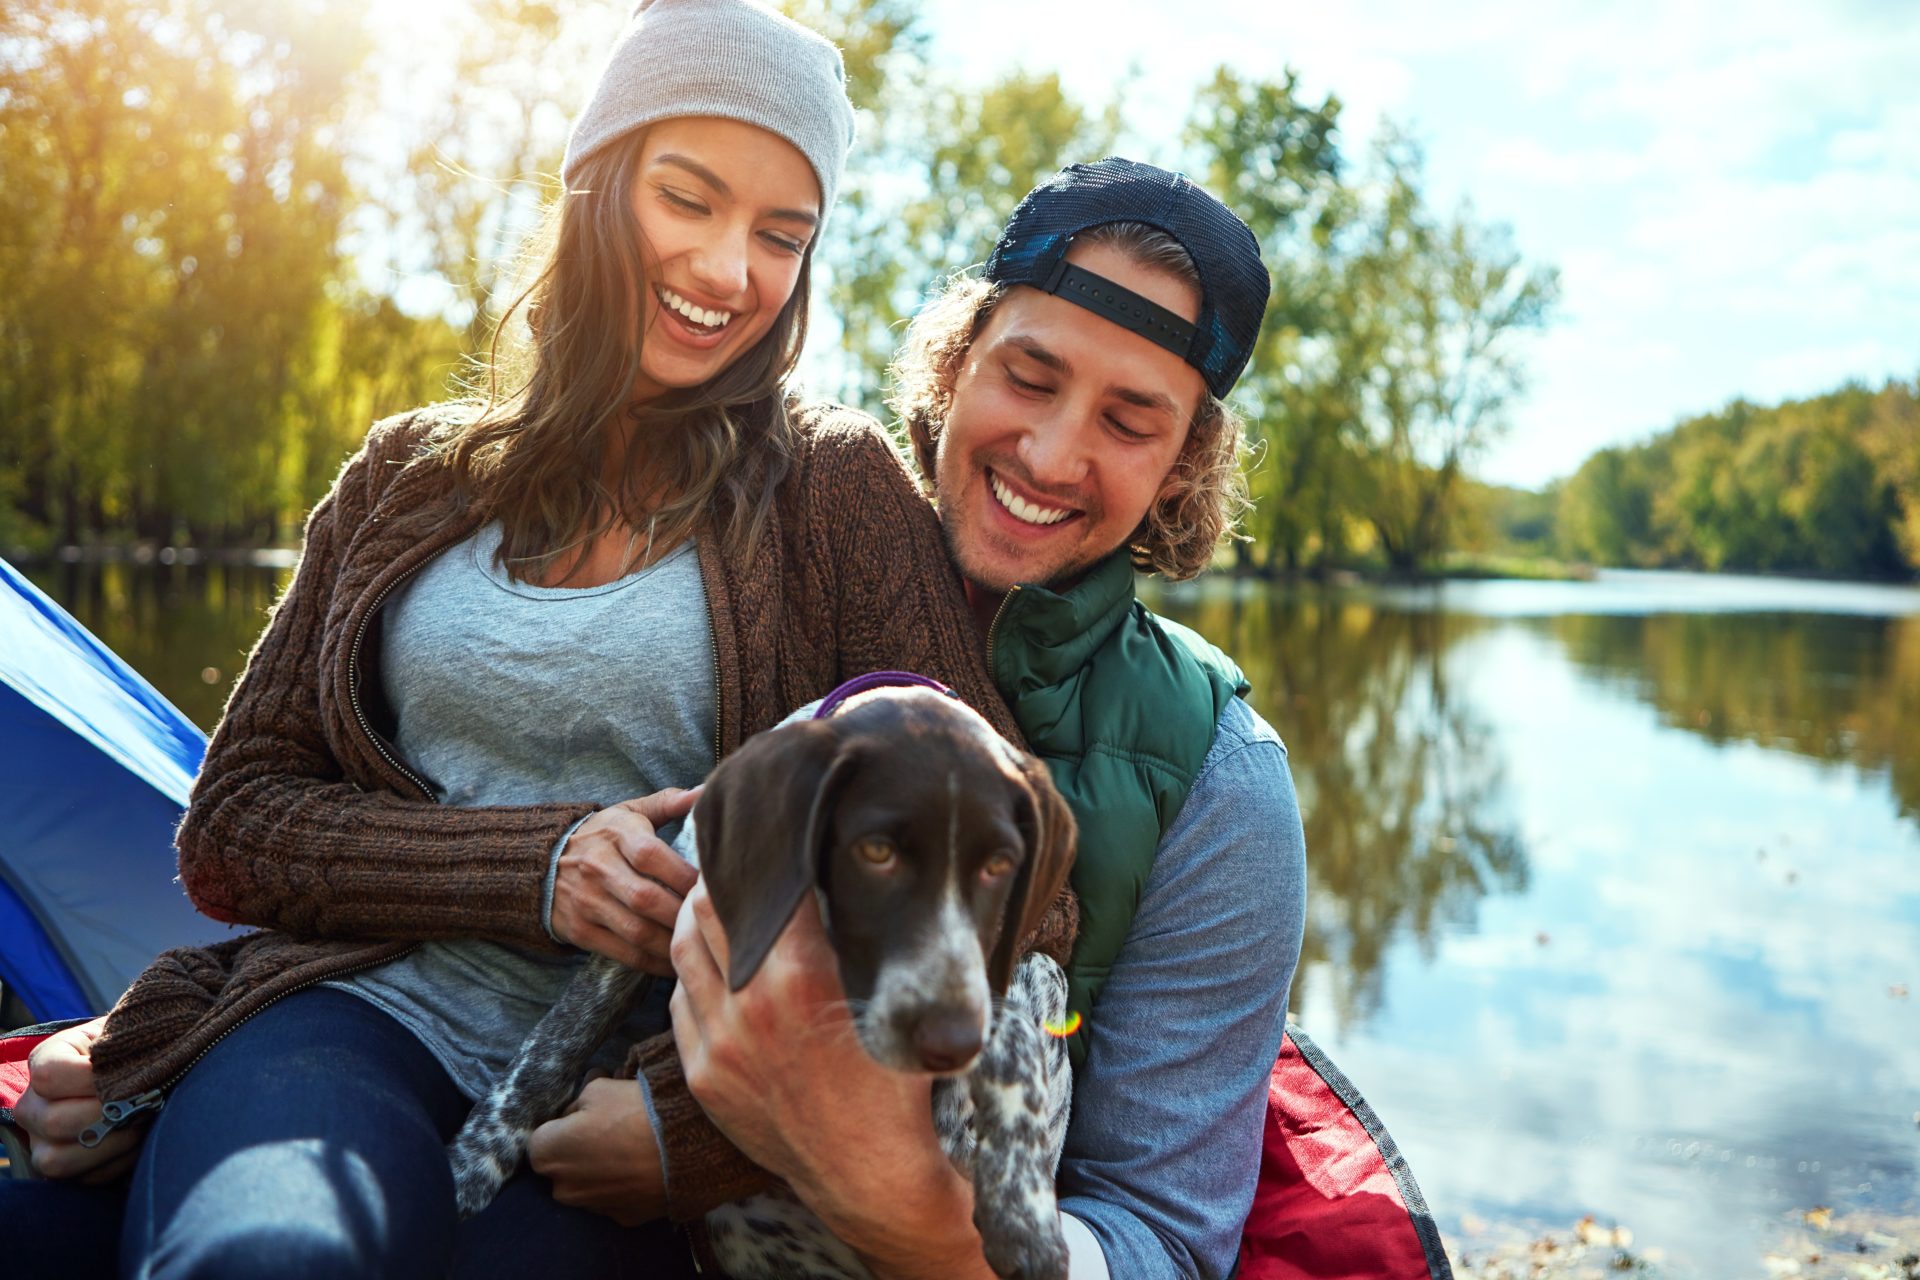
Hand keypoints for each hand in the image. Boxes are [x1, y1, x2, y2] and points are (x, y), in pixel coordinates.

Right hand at [11, 1017, 143, 1182]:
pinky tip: (139, 1141)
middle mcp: (32, 1106)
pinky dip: (119, 1163)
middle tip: (144, 1103)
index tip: (130, 1075)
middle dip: (108, 1115)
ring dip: (112, 1143)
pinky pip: (85, 1179)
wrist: (144, 1071)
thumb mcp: (129, 1036)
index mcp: (45, 1062)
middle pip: (54, 1122)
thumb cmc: (135, 1050)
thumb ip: (126, 1048)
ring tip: (142, 1123)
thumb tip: (139, 1073)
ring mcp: (41, 1142)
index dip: (92, 1079)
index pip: (50, 1076)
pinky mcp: (64, 1169)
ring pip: (59, 1160)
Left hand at [527, 1076, 666, 1225]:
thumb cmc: (634, 1112)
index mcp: (548, 1154)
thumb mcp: (598, 1088)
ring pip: (588, 1184)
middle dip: (576, 1150)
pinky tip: (644, 1167)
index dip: (560, 1124)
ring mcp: (593, 1208)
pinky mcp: (623, 1218)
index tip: (583, 1115)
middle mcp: (563, 1189)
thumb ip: (577, 1101)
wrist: (687, 1148)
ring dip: (599, 1170)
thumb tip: (576, 1110)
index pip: (539, 1139)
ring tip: (631, 1148)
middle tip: (608, 1130)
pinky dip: (623, 1185)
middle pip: (562, 1166)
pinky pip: (615, 1197)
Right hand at [551, 788, 699, 972]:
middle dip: (682, 915)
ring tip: (699, 946)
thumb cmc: (602, 836)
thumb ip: (668, 802)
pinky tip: (675, 962)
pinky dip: (653, 962)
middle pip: (647, 899)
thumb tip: (705, 792)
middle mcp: (599, 868)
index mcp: (616, 835)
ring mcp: (587, 902)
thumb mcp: (628, 812)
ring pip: (637, 931)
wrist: (538, 862)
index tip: (711, 889)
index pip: (652, 856)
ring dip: (672, 943)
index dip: (684, 875)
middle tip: (710, 924)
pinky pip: (623, 953)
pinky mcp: (580, 931)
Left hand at [670, 883, 981, 1277]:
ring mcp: (720, 1039)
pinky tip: (710, 969)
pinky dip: (691, 976)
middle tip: (729, 864)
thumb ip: (849, 943)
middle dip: (720, 880)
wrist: (866, 1171)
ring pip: (684, 951)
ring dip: (695, 922)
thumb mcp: (883, 1000)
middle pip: (710, 909)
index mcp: (803, 974)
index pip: (767, 889)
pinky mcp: (703, 1072)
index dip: (766, 857)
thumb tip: (826, 883)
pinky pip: (679, 1004)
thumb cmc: (889, 1084)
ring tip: (710, 906)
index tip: (769, 841)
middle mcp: (753, 1001)